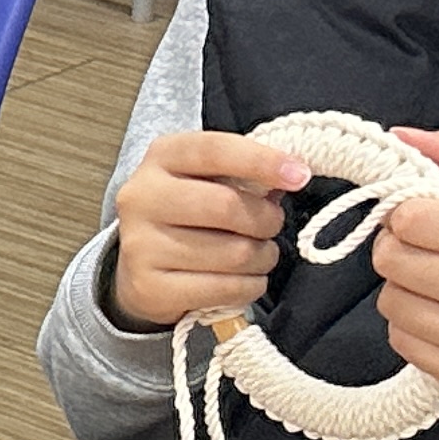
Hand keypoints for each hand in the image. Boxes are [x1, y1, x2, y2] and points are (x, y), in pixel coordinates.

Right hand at [104, 129, 308, 330]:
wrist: (138, 266)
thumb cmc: (188, 214)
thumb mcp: (208, 179)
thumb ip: (244, 174)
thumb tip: (292, 177)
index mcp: (161, 158)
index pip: (215, 150)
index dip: (262, 161)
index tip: (300, 176)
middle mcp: (142, 198)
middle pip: (227, 207)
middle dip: (266, 220)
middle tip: (272, 226)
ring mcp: (140, 246)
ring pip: (233, 254)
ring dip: (263, 257)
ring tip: (259, 255)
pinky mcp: (149, 288)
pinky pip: (223, 289)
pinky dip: (249, 286)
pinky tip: (246, 280)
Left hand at [369, 126, 438, 395]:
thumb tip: (398, 137)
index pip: (411, 218)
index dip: (405, 212)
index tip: (423, 215)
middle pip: (392, 261)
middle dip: (398, 247)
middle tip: (426, 246)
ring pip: (390, 302)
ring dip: (404, 286)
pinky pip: (401, 341)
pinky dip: (412, 324)